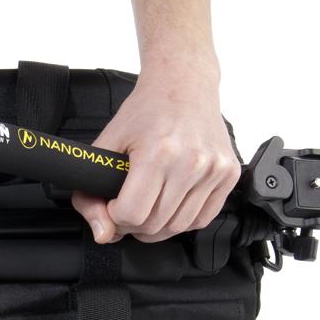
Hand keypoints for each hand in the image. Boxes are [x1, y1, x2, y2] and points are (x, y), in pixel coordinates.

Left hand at [72, 66, 240, 243]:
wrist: (184, 84)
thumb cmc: (145, 112)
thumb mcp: (106, 146)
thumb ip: (90, 195)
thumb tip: (103, 235)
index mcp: (158, 152)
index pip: (133, 214)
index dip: (116, 217)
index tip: (114, 205)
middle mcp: (191, 162)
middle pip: (155, 225)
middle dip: (133, 224)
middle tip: (127, 208)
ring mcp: (214, 169)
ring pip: (179, 227)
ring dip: (157, 226)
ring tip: (147, 206)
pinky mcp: (230, 174)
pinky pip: (202, 219)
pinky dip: (182, 220)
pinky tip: (169, 204)